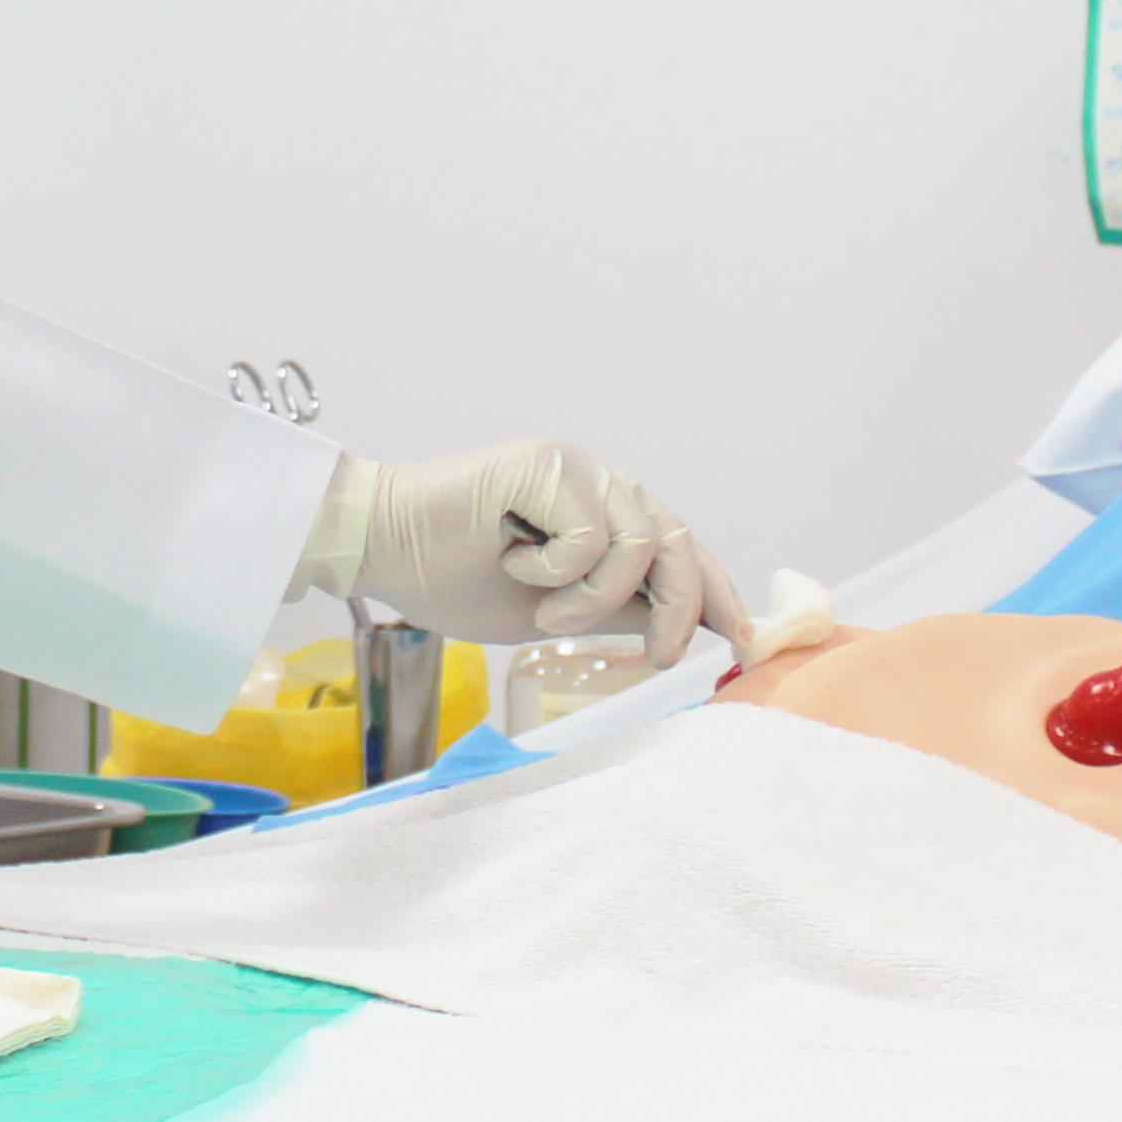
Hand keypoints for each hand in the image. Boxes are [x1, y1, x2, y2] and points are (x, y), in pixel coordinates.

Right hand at [300, 441, 747, 666]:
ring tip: (544, 610)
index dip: (716, 593)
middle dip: (682, 609)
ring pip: (639, 544)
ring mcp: (575, 468)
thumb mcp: (552, 611)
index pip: (682, 549)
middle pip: (679, 543)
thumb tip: (683, 630)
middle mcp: (598, 484)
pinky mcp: (547, 463)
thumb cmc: (451, 576)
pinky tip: (515, 564)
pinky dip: (559, 571)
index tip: (743, 641)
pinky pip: (592, 535)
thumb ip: (616, 609)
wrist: (378, 548)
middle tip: (661, 658)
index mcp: (602, 515)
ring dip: (593, 598)